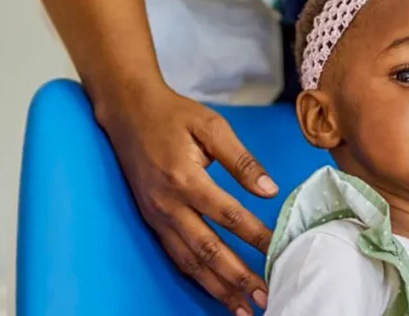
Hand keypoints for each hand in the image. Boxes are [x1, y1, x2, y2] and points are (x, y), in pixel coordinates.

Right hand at [96, 84, 276, 314]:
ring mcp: (157, 217)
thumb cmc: (174, 115)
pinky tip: (216, 290)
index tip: (280, 250)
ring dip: (218, 287)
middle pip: (207, 249)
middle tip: (265, 296)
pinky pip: (176, 256)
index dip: (256, 236)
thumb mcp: (212, 126)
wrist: (127, 112)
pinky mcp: (152, 221)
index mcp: (185, 179)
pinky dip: (198, 278)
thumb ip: (242, 160)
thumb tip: (270, 190)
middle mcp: (167, 205)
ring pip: (189, 261)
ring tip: (243, 307)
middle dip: (237, 277)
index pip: (227, 215)